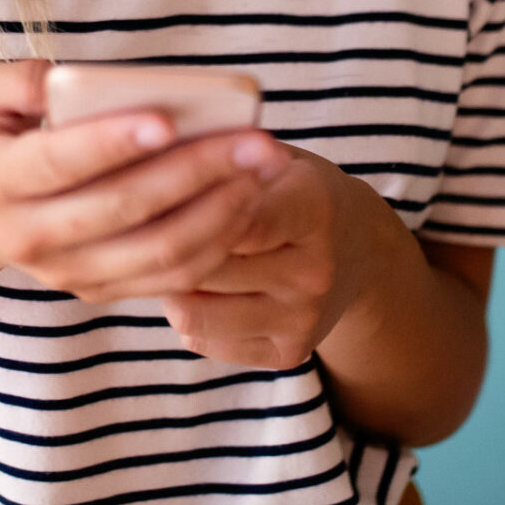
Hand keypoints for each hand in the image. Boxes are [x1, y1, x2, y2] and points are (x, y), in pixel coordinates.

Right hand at [0, 60, 286, 301]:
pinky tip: (248, 200)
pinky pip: (169, 278)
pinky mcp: (99, 289)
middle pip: (123, 209)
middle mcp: (26, 236)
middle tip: (254, 139)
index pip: (57, 162)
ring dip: (220, 211)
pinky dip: (216, 242)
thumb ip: (15, 79)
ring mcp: (66, 271)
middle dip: (196, 172)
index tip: (167, 119)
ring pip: (156, 252)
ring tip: (263, 168)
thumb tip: (63, 80)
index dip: (111, 143)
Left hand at [159, 148, 389, 369]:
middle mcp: (315, 269)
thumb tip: (147, 151)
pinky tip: (198, 289)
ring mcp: (304, 317)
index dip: (188, 208)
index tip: (155, 196)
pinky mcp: (289, 353)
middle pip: (207, 266)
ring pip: (194, 313)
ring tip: (170, 259)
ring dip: (168, 287)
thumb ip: (224, 157)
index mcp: (313, 207)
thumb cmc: (294, 191)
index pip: (239, 215)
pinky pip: (202, 342)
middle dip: (165, 247)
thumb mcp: (275, 158)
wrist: (360, 250)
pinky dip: (187, 315)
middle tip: (144, 229)